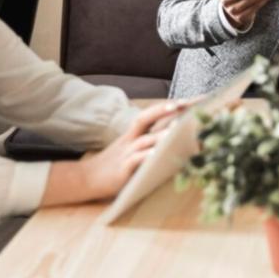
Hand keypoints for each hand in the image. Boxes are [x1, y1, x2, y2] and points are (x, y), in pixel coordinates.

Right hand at [40, 101, 187, 205]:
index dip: (172, 105)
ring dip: (160, 135)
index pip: (155, 114)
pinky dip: (145, 157)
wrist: (85, 179)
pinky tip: (156, 155)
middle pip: (148, 118)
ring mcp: (126, 153)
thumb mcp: (132, 150)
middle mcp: (131, 139)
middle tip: (188, 104)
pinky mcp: (122, 169)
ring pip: (144, 139)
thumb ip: (150, 143)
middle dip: (168, 109)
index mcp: (135, 133)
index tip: (193, 98)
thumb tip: (177, 139)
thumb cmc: (113, 165)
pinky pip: (134, 160)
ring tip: (177, 131)